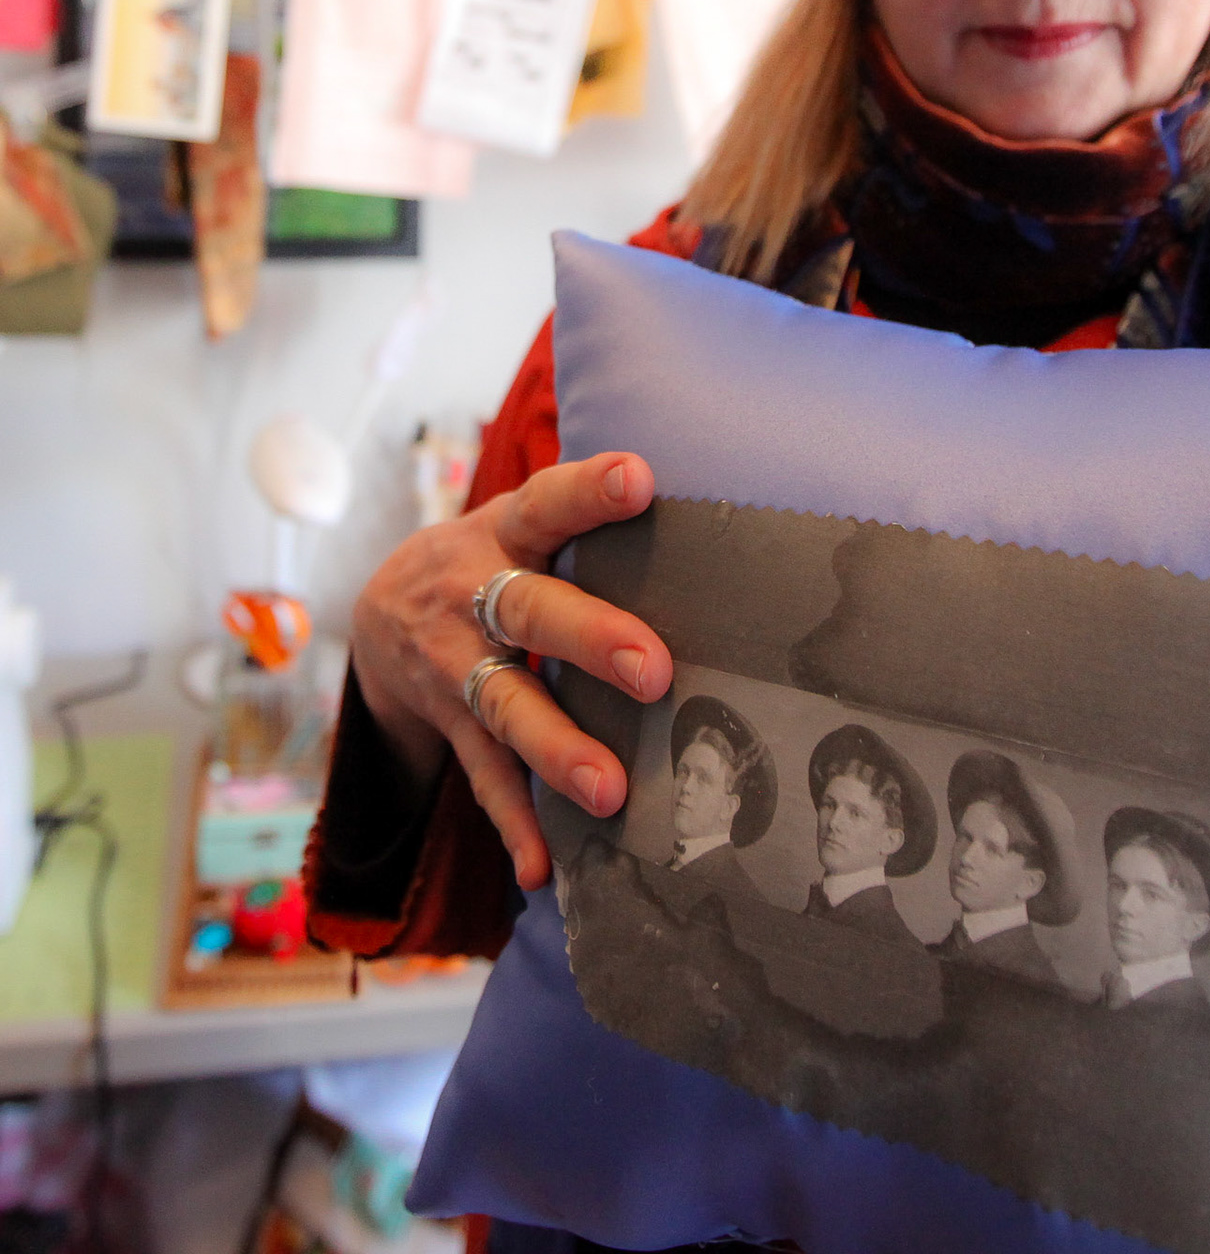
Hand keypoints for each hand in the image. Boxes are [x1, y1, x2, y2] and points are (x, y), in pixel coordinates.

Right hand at [348, 452, 671, 889]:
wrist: (377, 608)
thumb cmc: (494, 555)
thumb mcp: (522, 520)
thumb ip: (584, 516)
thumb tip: (693, 505)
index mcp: (505, 533)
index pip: (548, 502)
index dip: (590, 491)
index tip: (640, 479)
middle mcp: (472, 596)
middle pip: (531, 613)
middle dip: (591, 640)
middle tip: (655, 670)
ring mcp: (455, 666)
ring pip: (507, 707)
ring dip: (558, 749)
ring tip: (610, 790)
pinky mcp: (450, 725)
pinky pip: (482, 778)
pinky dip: (514, 823)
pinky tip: (543, 868)